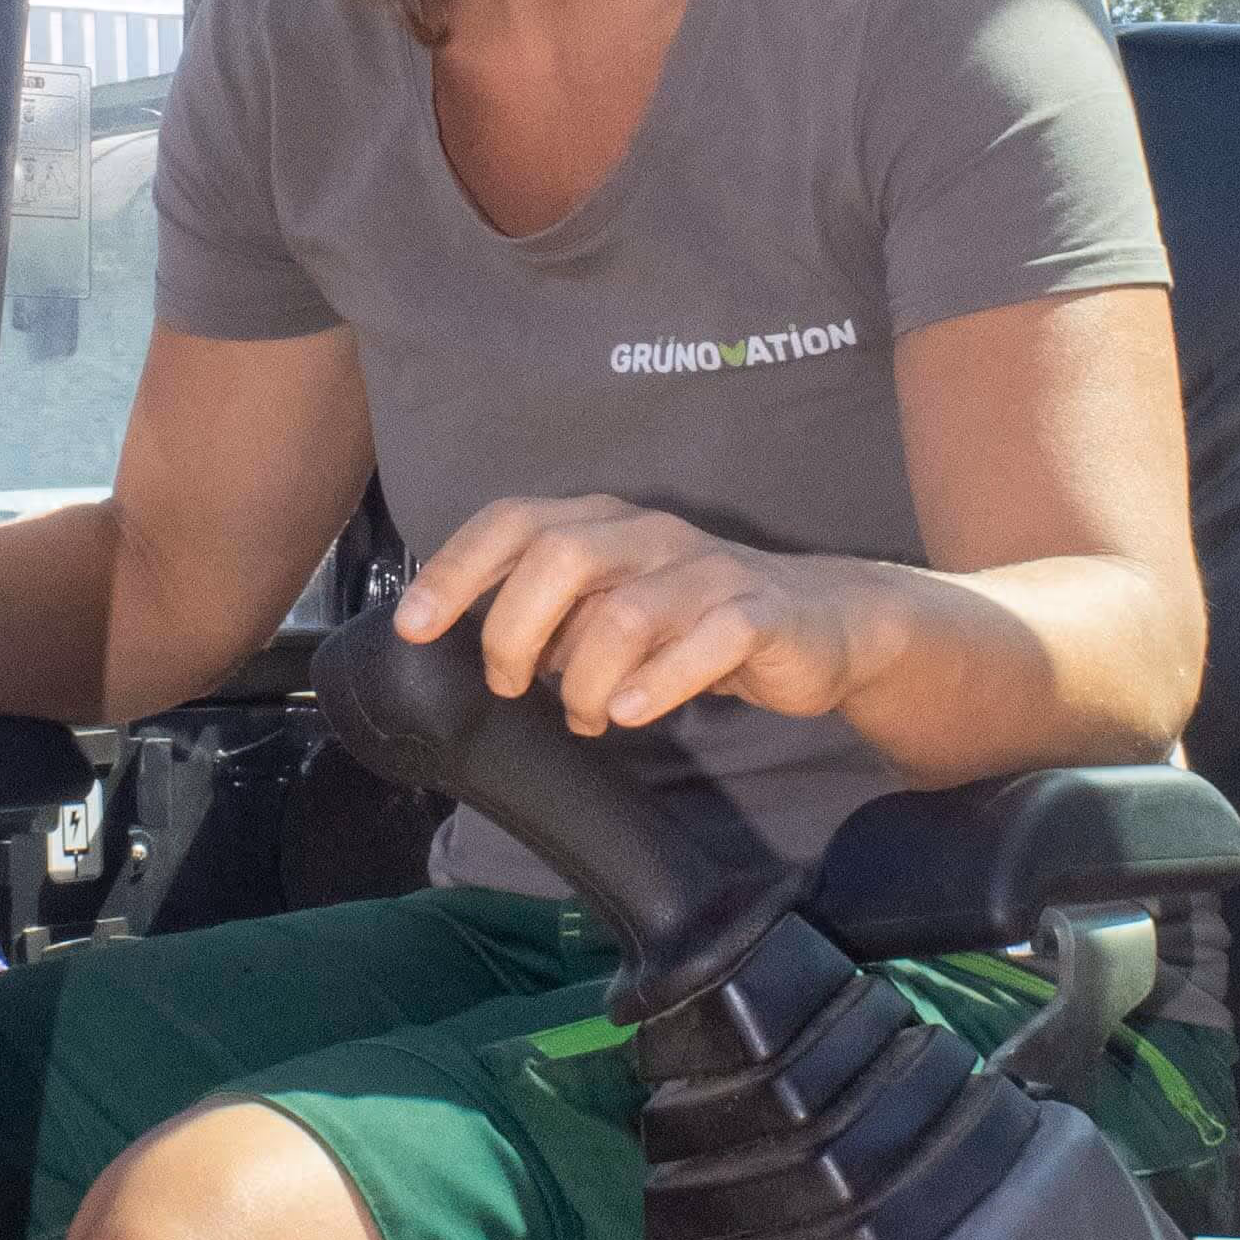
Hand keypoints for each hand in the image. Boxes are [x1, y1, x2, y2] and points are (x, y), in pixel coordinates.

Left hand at [396, 493, 876, 738]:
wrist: (825, 623)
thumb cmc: (697, 623)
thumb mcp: (612, 611)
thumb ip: (552, 619)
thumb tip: (476, 652)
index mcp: (605, 525)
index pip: (514, 522)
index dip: (457, 568)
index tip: (413, 625)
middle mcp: (650, 536)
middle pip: (559, 557)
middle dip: (513, 630)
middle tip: (513, 685)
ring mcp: (707, 572)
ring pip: (623, 614)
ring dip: (586, 681)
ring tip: (589, 718)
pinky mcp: (759, 615)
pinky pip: (706, 642)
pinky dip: (659, 683)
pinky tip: (633, 714)